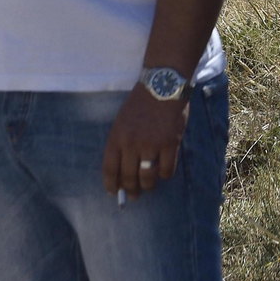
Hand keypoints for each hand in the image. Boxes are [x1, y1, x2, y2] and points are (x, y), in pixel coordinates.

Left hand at [102, 83, 188, 197]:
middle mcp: (131, 144)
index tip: (114, 193)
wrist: (163, 84)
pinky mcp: (170, 143)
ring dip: (148, 186)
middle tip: (134, 196)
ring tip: (150, 187)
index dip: (112, 185)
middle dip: (131, 191)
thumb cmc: (142, 102)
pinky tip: (165, 172)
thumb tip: (125, 168)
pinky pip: (167, 170)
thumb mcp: (123, 121)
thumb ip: (122, 142)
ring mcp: (151, 144)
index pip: (109, 169)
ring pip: (147, 177)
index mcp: (116, 137)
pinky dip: (166, 174)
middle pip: (128, 177)